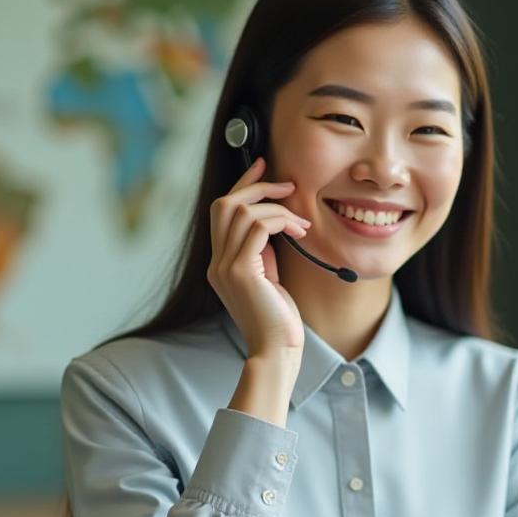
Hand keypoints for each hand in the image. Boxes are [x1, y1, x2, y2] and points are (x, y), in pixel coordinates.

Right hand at [206, 156, 309, 358]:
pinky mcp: (240, 271)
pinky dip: (279, 221)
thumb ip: (263, 252)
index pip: (223, 212)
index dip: (243, 185)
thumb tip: (273, 224)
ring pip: (241, 212)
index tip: (264, 166)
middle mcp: (216, 263)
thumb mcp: (269, 278)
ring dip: (277, 209)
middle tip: (288, 185)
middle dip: (256, 186)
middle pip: (224, 204)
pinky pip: (256, 228)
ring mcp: (224, 267)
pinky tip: (299, 232)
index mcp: (220, 263)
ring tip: (301, 223)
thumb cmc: (278, 319)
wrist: (276, 350)